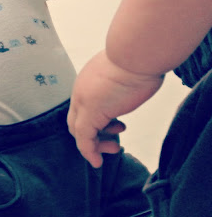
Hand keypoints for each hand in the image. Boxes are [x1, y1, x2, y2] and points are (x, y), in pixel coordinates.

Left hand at [68, 50, 163, 167]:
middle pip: (77, 121)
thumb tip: (135, 84)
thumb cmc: (140, 60)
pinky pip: (84, 139)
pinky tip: (98, 162)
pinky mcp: (91, 113)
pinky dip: (89, 152)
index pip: (82, 108)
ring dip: (95, 144)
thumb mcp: (127, 72)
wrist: (137, 53)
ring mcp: (84, 103)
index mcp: (88, 82)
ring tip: (114, 147)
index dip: (94, 122)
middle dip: (93, 136)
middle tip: (112, 144)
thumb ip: (122, 82)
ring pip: (79, 131)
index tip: (113, 129)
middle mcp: (81, 92)